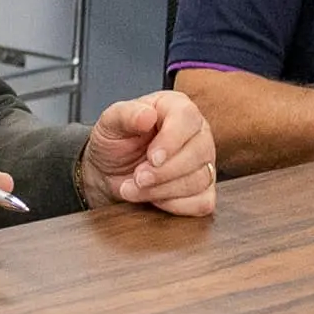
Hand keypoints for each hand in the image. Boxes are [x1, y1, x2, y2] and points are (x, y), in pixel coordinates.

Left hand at [74, 91, 217, 215]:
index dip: (171, 140)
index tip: (151, 157)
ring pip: (199, 179)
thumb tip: (147, 115)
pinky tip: (154, 200)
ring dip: (163, 190)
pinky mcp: (204, 190)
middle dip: (164, 172)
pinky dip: (175, 205)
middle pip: (198, 152)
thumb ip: (126, 115)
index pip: (187, 118)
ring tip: (135, 188)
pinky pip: (202, 202)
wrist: (109, 173)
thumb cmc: (115, 143)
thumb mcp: (110, 123)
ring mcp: (204, 162)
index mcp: (177, 108)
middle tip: (137, 178)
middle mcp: (197, 133)